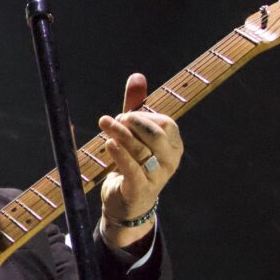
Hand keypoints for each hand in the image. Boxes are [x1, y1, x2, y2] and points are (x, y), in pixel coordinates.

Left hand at [98, 74, 182, 248]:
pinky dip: (120, 154)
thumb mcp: (136, 135)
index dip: (143, 116)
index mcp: (175, 146)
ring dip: (119, 134)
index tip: (124, 115)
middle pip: (155, 135)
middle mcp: (170, 162)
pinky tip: (108, 143)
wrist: (128, 203)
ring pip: (140, 150)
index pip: (165, 123)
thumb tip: (137, 76)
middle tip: (114, 120)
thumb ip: (137, 106)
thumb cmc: (134, 163)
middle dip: (134, 123)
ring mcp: (158, 177)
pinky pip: (132, 169)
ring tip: (104, 123)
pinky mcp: (140, 190)